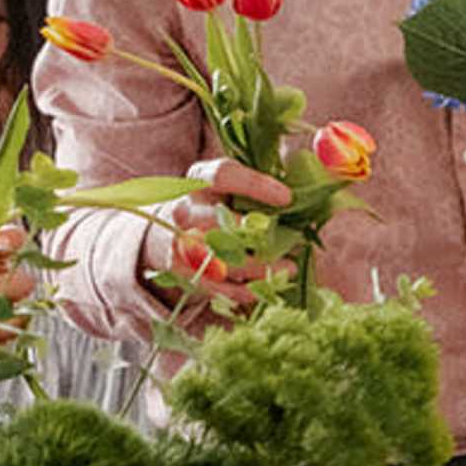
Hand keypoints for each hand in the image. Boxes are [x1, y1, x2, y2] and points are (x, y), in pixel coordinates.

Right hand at [148, 161, 293, 325]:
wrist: (162, 232)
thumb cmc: (209, 204)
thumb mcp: (224, 185)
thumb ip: (255, 183)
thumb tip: (303, 187)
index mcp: (198, 181)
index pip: (223, 175)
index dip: (256, 186)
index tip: (287, 198)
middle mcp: (184, 210)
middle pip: (221, 223)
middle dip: (259, 235)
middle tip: (294, 241)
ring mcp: (179, 244)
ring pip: (222, 260)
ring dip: (260, 267)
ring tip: (289, 268)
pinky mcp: (182, 273)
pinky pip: (218, 287)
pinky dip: (247, 290)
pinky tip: (269, 285)